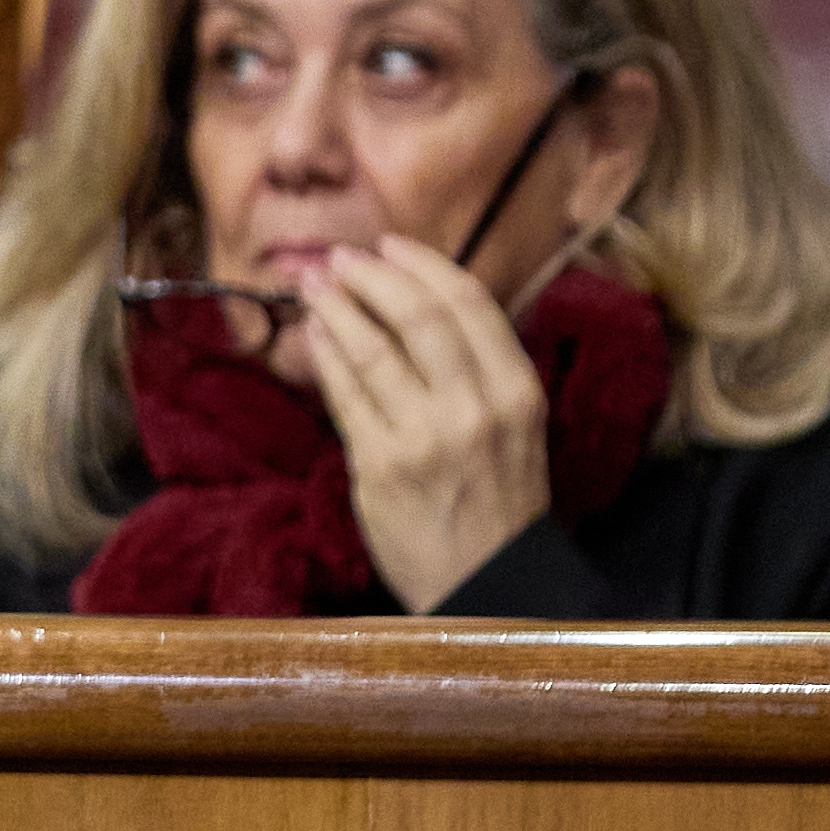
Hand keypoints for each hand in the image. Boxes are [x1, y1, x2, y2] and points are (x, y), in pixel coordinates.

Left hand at [296, 238, 554, 612]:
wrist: (486, 584)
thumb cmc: (495, 502)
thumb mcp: (514, 426)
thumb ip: (478, 368)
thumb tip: (417, 304)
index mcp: (516, 390)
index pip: (468, 304)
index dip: (423, 265)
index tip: (390, 245)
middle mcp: (476, 407)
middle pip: (418, 315)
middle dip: (372, 275)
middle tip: (339, 257)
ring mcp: (426, 437)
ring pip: (375, 350)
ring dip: (337, 307)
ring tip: (313, 284)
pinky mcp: (382, 467)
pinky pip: (347, 396)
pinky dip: (327, 357)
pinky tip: (313, 334)